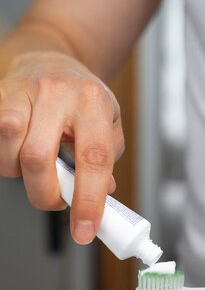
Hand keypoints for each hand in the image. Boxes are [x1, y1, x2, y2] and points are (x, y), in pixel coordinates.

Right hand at [0, 51, 123, 242]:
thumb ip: (107, 161)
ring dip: (21, 174)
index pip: (93, 158)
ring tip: (38, 169)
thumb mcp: (109, 124)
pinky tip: (19, 155)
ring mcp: (22, 92)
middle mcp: (56, 93)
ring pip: (9, 147)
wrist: (50, 59)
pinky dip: (6, 159)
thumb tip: (101, 197)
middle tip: (58, 199)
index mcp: (92, 102)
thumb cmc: (81, 98)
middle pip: (38, 157)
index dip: (89, 200)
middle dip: (46, 194)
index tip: (85, 231)